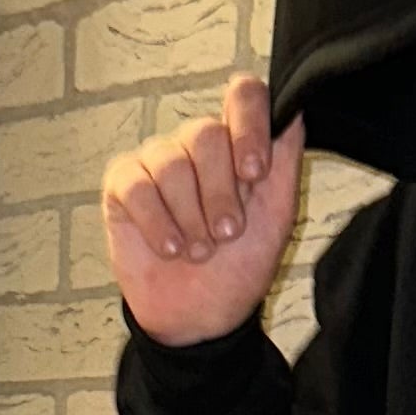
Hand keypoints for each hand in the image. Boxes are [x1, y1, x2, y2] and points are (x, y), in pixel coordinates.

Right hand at [101, 73, 304, 345]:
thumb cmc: (238, 267)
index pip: (243, 95)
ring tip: (198, 250)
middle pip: (204, 133)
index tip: (253, 173)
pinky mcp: (122, 185)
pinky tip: (169, 249)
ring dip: (189, 217)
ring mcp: (156, 161)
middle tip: (226, 234)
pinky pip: (136, 186)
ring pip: (171, 163)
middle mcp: (195, 145)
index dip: (248, 127)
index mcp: (237, 144)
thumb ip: (285, 159)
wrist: (200, 319)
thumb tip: (293, 108)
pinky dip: (156, 223)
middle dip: (219, 193)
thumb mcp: (276, 215)